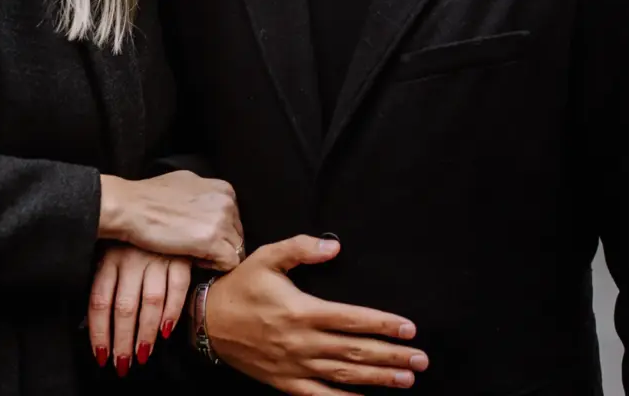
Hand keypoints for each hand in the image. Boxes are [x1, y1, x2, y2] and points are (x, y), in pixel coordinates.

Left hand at [87, 245, 192, 376]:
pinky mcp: (181, 256)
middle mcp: (131, 258)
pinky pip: (178, 288)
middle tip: (123, 363)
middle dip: (123, 340)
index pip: (100, 302)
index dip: (99, 332)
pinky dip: (173, 312)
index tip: (101, 355)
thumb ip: (104, 286)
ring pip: (150, 301)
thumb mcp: (110, 254)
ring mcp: (157, 256)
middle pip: (124, 307)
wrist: (162, 207)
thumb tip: (89, 325)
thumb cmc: (131, 239)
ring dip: (146, 333)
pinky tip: (166, 331)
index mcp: (109, 258)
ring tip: (143, 354)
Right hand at [98, 170, 243, 270]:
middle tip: (195, 249)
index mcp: (223, 188)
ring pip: (235, 250)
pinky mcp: (212, 241)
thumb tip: (210, 210)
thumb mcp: (185, 184)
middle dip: (220, 245)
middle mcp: (226, 202)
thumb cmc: (150, 197)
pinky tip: (194, 260)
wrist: (131, 207)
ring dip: (216, 256)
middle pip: (237, 235)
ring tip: (193, 254)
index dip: (218, 232)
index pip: (234, 219)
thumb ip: (204, 195)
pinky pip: (229, 263)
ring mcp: (221, 221)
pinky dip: (213, 266)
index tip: (199, 237)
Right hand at [203, 235, 427, 393]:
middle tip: (421, 359)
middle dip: (392, 355)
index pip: (352, 320)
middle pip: (356, 352)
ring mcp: (295, 366)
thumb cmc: (242, 286)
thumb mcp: (268, 257)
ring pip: (344, 376)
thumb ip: (301, 248)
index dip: (383, 324)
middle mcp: (302, 342)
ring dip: (379, 379)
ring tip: (407, 379)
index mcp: (302, 311)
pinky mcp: (286, 383)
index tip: (409, 328)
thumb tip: (334, 246)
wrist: (208, 322)